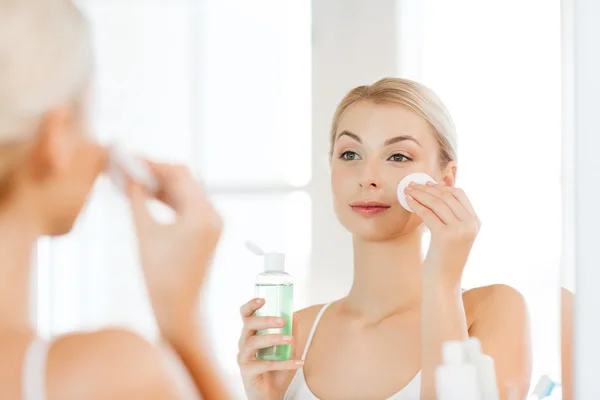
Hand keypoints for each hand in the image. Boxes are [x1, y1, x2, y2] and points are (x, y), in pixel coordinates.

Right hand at [128, 162, 222, 339]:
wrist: (179, 309)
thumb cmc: (160, 276)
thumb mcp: (144, 233)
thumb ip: (136, 200)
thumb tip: (128, 175)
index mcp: (202, 214)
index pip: (179, 174)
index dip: (153, 164)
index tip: (130, 159)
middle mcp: (213, 215)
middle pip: (184, 180)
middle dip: (156, 173)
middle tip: (128, 168)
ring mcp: (213, 223)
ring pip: (185, 192)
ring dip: (161, 186)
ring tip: (132, 181)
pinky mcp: (207, 231)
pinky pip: (188, 206)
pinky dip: (168, 200)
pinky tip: (146, 196)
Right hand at [237, 298, 302, 399]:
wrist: (271, 395)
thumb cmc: (276, 371)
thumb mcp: (287, 350)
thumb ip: (290, 333)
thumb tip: (295, 314)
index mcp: (251, 334)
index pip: (245, 315)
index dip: (251, 305)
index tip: (263, 299)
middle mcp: (244, 343)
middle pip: (248, 324)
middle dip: (265, 320)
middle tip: (282, 320)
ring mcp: (243, 357)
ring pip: (253, 342)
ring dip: (273, 339)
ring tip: (290, 340)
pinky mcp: (246, 371)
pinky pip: (264, 364)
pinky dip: (283, 363)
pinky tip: (298, 363)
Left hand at [404, 181, 479, 287]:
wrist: (443, 282)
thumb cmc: (444, 258)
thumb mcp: (453, 235)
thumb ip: (451, 216)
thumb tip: (434, 193)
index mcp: (475, 222)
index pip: (459, 194)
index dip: (441, 186)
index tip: (426, 183)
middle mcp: (471, 224)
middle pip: (447, 195)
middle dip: (427, 188)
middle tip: (412, 184)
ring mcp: (459, 229)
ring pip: (437, 202)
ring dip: (419, 194)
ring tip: (407, 191)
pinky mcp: (445, 236)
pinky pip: (428, 213)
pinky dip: (416, 205)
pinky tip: (407, 201)